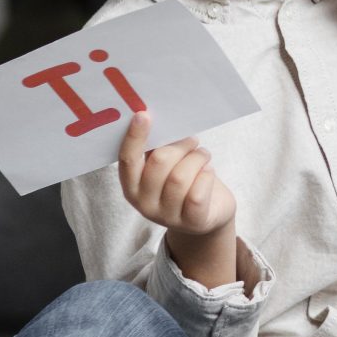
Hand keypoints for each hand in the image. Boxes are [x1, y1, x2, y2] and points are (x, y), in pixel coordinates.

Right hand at [117, 108, 235, 235]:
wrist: (208, 216)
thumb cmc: (185, 183)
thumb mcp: (166, 168)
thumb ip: (156, 148)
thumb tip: (154, 117)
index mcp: (132, 186)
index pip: (127, 160)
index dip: (134, 137)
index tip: (144, 115)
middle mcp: (144, 203)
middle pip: (160, 162)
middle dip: (180, 145)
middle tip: (192, 141)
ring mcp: (167, 216)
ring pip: (180, 176)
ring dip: (197, 158)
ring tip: (203, 156)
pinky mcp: (192, 222)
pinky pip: (197, 193)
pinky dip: (207, 175)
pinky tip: (209, 172)